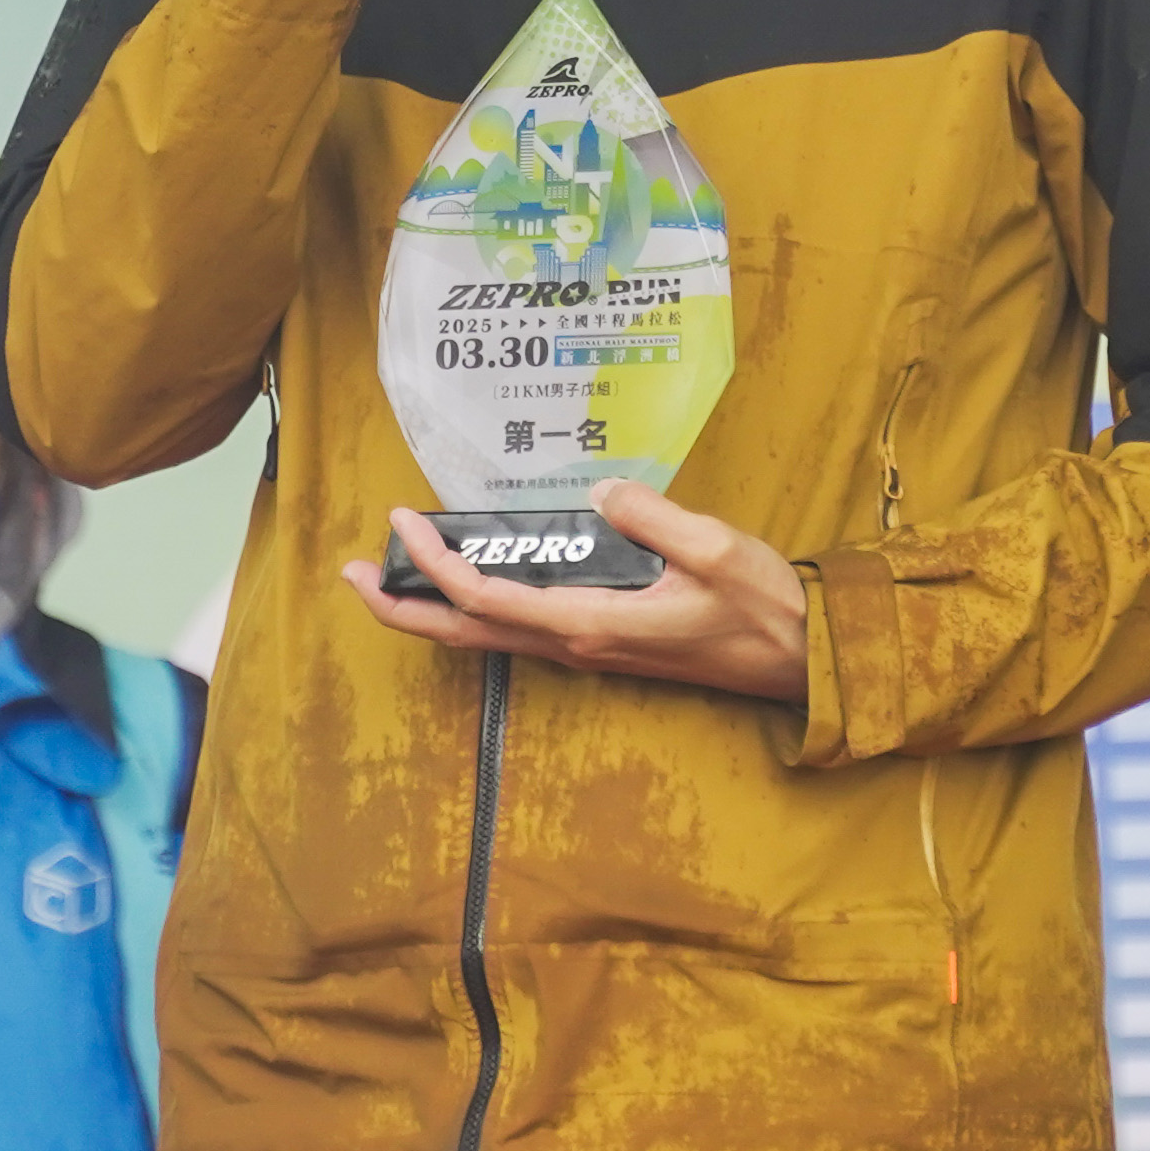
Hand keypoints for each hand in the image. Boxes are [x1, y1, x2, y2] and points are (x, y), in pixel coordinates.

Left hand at [356, 480, 810, 702]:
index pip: (488, 599)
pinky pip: (519, 631)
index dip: (436, 565)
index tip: (401, 525)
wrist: (800, 659)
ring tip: (388, 578)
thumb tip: (598, 492)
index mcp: (593, 624)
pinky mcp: (602, 643)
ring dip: (432, 610)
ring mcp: (588, 650)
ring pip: (488, 638)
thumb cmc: (763, 608)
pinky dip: (476, 610)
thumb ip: (654, 518)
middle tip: (349, 574)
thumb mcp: (716, 551)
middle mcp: (578, 645)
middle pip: (467, 635)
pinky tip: (467, 583)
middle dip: (402, 607)